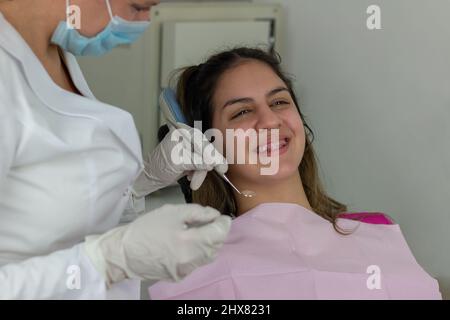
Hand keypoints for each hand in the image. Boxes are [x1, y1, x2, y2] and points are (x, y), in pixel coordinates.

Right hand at [83, 204, 231, 285]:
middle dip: (217, 233)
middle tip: (210, 222)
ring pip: (208, 256)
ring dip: (209, 244)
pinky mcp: (180, 276)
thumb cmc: (146, 229)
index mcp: (189, 242)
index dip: (224, 223)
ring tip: (198, 232)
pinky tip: (188, 244)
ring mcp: (186, 271)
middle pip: (216, 246)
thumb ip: (197, 212)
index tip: (222, 217)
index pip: (219, 234)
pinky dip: (198, 252)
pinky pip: (197, 263)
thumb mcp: (172, 212)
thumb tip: (215, 215)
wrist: (123, 254)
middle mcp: (191, 260)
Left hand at [141, 123, 227, 192]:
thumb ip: (196, 162)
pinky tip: (191, 177)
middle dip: (207, 164)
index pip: (201, 141)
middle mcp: (186, 137)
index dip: (212, 154)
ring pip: (204, 158)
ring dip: (201, 171)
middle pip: (205, 149)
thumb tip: (211, 163)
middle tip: (219, 172)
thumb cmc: (158, 167)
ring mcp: (188, 146)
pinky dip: (198, 171)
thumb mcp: (178, 164)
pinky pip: (201, 163)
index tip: (219, 165)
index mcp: (181, 133)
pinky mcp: (190, 156)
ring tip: (194, 182)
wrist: (150, 177)